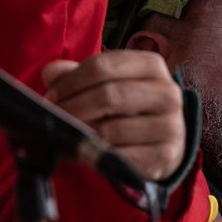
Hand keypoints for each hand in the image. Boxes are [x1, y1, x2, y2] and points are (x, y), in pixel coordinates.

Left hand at [40, 51, 184, 181]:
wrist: (163, 142)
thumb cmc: (128, 108)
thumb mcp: (106, 84)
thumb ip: (77, 75)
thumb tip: (51, 73)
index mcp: (151, 65)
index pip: (102, 66)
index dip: (70, 82)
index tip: (51, 96)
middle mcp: (168, 92)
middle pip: (108, 95)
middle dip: (73, 107)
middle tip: (54, 118)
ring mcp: (171, 125)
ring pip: (112, 129)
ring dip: (82, 134)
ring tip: (67, 135)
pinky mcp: (166, 155)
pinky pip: (120, 156)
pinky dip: (97, 154)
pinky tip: (85, 152)